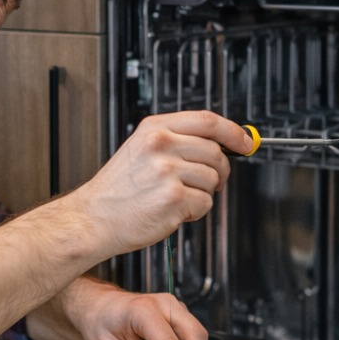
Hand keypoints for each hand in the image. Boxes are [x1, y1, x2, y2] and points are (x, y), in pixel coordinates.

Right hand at [65, 111, 251, 259]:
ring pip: (212, 180)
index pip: (207, 120)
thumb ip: (177, 141)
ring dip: (202, 194)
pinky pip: (205, 203)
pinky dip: (194, 212)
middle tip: (206, 182)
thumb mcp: (141, 150)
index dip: (232, 132)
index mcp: (154, 129)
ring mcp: (166, 171)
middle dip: (218, 171)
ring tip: (177, 198)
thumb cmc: (117, 190)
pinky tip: (172, 211)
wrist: (93, 219)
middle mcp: (160, 145)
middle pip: (215, 152)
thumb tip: (222, 144)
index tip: (245, 142)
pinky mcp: (173, 198)